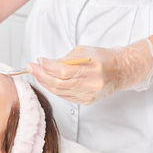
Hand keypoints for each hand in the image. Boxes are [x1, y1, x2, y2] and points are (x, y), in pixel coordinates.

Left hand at [27, 39, 152, 104]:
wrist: (121, 71)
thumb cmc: (102, 58)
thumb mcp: (84, 51)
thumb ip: (65, 59)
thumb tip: (45, 63)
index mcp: (93, 69)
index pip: (63, 71)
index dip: (47, 67)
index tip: (38, 61)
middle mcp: (92, 85)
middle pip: (59, 84)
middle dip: (41, 75)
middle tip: (31, 67)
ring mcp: (89, 95)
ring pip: (59, 92)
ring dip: (44, 82)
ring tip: (37, 73)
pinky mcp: (86, 101)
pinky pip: (64, 96)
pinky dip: (53, 89)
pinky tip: (47, 81)